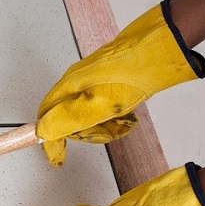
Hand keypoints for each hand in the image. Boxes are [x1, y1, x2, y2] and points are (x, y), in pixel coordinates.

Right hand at [38, 1, 204, 166]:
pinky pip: (100, 106)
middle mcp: (75, 83)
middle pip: (67, 118)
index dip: (51, 140)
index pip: (46, 118)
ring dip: (102, 126)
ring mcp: (90, 80)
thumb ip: (68, 119)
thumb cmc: (133, 73)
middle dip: (86, 132)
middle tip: (107, 134)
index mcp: (69, 87)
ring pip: (85, 114)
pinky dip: (112, 116)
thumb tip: (43, 132)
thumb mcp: (99, 104)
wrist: (161, 48)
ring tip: (122, 124)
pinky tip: (126, 116)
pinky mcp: (105, 80)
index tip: (58, 157)